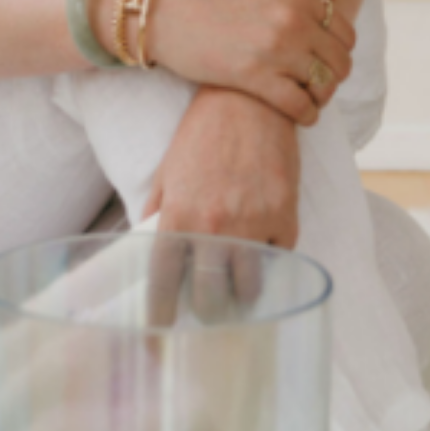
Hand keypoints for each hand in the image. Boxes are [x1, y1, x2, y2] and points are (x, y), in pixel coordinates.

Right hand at [117, 0, 355, 126]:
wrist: (164, 9)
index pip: (344, 32)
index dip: (341, 48)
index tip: (327, 56)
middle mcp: (292, 23)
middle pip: (340, 62)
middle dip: (335, 74)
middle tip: (319, 79)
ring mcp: (275, 52)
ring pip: (324, 86)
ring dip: (322, 96)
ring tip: (310, 97)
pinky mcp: (254, 78)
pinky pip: (299, 106)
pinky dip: (307, 114)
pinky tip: (300, 113)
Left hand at [142, 87, 300, 321]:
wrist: (249, 100)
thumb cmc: (203, 134)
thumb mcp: (168, 171)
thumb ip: (157, 214)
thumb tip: (145, 252)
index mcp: (178, 215)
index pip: (163, 283)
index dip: (160, 314)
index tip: (160, 330)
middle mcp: (214, 225)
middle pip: (207, 298)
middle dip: (204, 309)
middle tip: (204, 307)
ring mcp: (252, 224)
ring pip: (246, 290)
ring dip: (238, 294)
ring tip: (233, 288)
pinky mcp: (284, 217)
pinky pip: (277, 261)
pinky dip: (267, 264)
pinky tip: (259, 254)